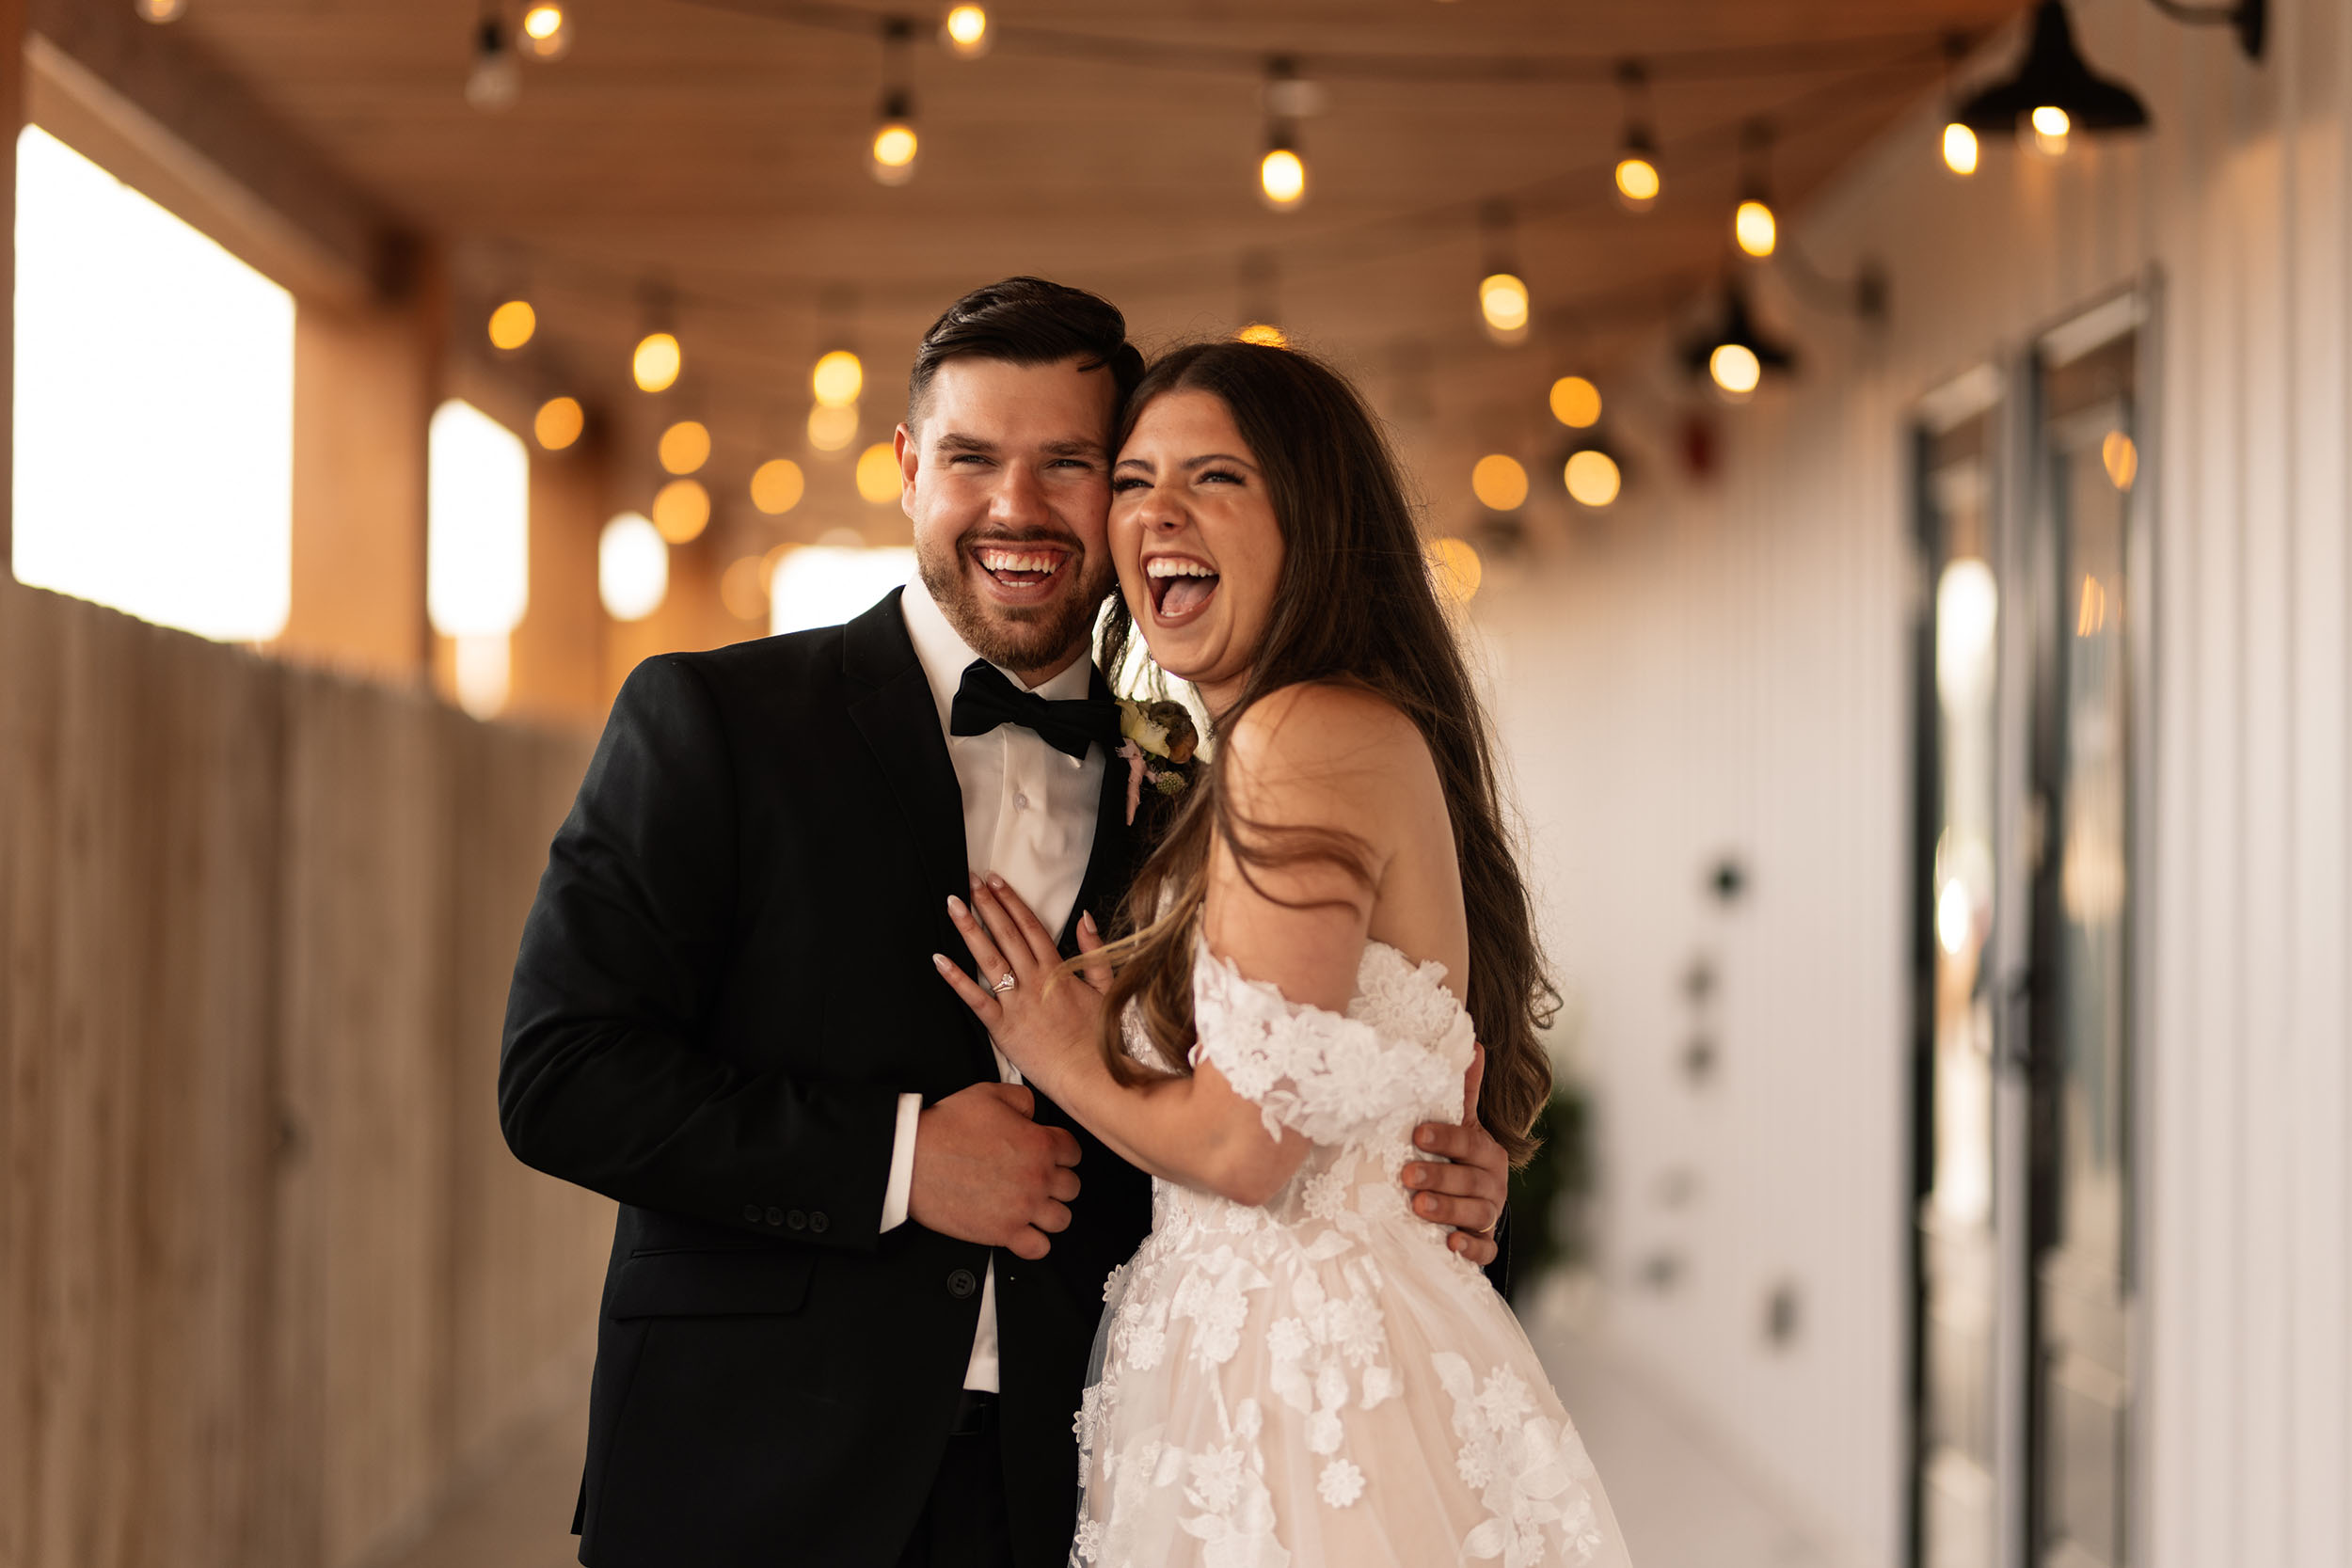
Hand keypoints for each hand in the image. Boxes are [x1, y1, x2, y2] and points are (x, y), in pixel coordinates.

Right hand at [906, 1081, 1081, 1260]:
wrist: (912, 1159)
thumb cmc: (945, 1127)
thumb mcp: (988, 1093)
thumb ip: (1021, 1099)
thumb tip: (1032, 1112)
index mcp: (1040, 1144)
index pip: (1074, 1153)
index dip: (1061, 1152)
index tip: (1049, 1155)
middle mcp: (1038, 1178)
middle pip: (1071, 1187)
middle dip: (1057, 1182)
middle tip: (1037, 1179)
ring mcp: (1023, 1208)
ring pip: (1061, 1219)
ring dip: (1049, 1212)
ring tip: (1032, 1206)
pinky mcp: (1003, 1233)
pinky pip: (1039, 1248)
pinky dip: (1034, 1242)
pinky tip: (1022, 1230)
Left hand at [933, 874, 1109, 1094]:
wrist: (1090, 1075)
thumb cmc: (1099, 1037)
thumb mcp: (1106, 987)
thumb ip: (1093, 950)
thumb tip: (1084, 917)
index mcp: (1057, 970)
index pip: (1030, 926)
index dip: (1011, 901)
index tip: (996, 880)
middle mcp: (1034, 981)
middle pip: (1006, 934)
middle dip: (987, 904)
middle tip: (969, 881)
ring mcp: (1016, 1003)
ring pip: (988, 958)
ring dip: (969, 929)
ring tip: (953, 905)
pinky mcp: (1002, 1027)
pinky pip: (975, 999)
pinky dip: (956, 979)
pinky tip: (939, 960)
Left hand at [1405, 1043, 1507, 1266]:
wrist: (1472, 1204)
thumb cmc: (1458, 1158)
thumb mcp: (1462, 1125)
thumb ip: (1463, 1091)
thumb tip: (1472, 1043)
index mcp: (1487, 1151)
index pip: (1467, 1142)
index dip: (1445, 1138)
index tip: (1417, 1136)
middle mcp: (1493, 1182)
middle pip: (1470, 1179)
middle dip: (1439, 1177)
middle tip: (1406, 1176)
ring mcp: (1490, 1214)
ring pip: (1475, 1213)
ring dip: (1448, 1210)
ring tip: (1419, 1207)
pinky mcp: (1485, 1243)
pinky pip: (1483, 1249)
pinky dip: (1470, 1248)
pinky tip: (1450, 1244)